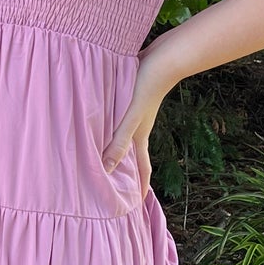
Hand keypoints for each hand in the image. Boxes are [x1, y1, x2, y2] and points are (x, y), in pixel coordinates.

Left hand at [100, 49, 171, 197]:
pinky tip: (100, 124)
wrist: (163, 59)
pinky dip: (111, 129)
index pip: (142, 168)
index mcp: (140, 136)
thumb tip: (108, 169)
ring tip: (103, 159)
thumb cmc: (146, 87)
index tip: (137, 206)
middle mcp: (138, 128)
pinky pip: (118, 121)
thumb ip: (119, 142)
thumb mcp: (130, 118)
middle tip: (114, 187)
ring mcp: (135, 114)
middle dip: (126, 173)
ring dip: (116, 150)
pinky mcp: (130, 100)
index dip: (140, 187)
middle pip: (132, 155)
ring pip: (124, 138)